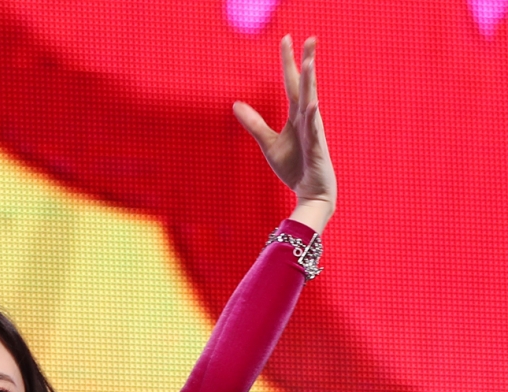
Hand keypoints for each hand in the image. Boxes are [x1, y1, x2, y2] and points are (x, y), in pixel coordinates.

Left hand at [233, 36, 335, 231]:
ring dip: (310, 82)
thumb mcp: (269, 144)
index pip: (291, 83)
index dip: (288, 61)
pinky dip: (312, 117)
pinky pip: (313, 130)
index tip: (286, 38)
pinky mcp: (316, 147)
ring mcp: (314, 131)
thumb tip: (235, 104)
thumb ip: (254, 124)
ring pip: (311, 101)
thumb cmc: (294, 168)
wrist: (310, 192)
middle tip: (310, 37)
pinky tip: (312, 103)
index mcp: (297, 115)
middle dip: (307, 61)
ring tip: (309, 62)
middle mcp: (307, 118)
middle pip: (305, 85)